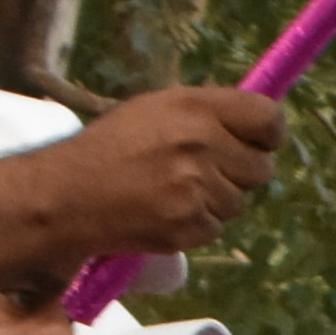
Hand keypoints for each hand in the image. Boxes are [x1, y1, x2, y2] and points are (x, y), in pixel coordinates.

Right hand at [29, 87, 286, 260]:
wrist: (66, 196)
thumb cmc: (111, 148)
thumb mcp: (154, 110)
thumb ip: (206, 112)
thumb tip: (260, 122)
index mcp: (194, 107)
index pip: (268, 117)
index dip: (269, 133)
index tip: (261, 141)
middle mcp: (199, 144)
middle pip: (260, 168)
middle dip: (240, 172)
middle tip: (204, 171)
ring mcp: (194, 188)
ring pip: (238, 201)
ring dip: (215, 200)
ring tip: (172, 191)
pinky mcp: (187, 226)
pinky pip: (215, 227)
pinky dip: (196, 224)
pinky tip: (163, 211)